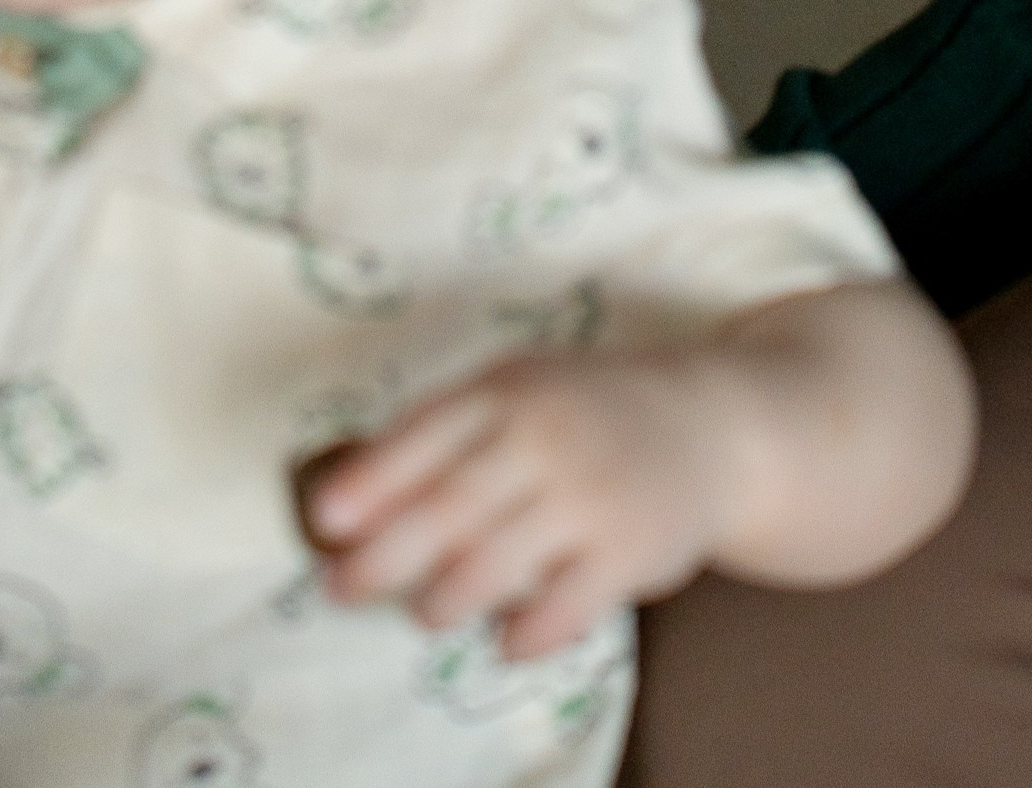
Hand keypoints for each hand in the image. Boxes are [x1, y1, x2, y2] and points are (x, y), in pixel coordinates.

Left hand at [304, 352, 725, 658]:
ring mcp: (590, 495)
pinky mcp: (630, 552)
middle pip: (449, 506)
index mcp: (507, 392)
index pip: (425, 435)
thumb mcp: (515, 393)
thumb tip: (347, 495)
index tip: (325, 520)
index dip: (370, 480)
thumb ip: (439, 433)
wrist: (706, 426)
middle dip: (385, 555)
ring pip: (496, 563)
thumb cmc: (582, 412)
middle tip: (341, 588)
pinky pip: (564, 608)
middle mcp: (545, 438)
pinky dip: (525, 633)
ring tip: (426, 612)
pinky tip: (505, 639)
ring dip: (447, 598)